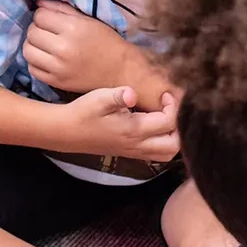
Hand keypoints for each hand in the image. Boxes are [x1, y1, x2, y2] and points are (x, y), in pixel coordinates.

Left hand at [25, 0, 146, 95]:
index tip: (50, 19)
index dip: (43, 15)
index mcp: (73, 28)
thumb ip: (62, 8)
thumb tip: (38, 3)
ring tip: (44, 44)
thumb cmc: (106, 41)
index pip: (40, 16)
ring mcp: (58, 67)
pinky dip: (35, 61)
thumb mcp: (88, 19)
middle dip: (37, 29)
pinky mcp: (56, 82)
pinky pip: (32, 69)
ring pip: (28, 51)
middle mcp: (63, 48)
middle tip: (47, 31)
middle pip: (32, 32)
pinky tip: (46, 58)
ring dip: (33, 45)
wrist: (120, 70)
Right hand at [65, 87, 179, 163]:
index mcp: (133, 130)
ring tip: (166, 118)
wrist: (66, 132)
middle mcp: (137, 145)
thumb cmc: (83, 112)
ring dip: (173, 137)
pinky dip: (163, 142)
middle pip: (174, 145)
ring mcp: (134, 151)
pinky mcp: (129, 152)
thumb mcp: (99, 98)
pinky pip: (155, 154)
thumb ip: (118, 96)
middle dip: (179, 126)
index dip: (173, 106)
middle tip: (171, 108)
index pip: (168, 122)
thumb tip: (132, 93)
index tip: (165, 93)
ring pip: (166, 153)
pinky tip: (155, 126)